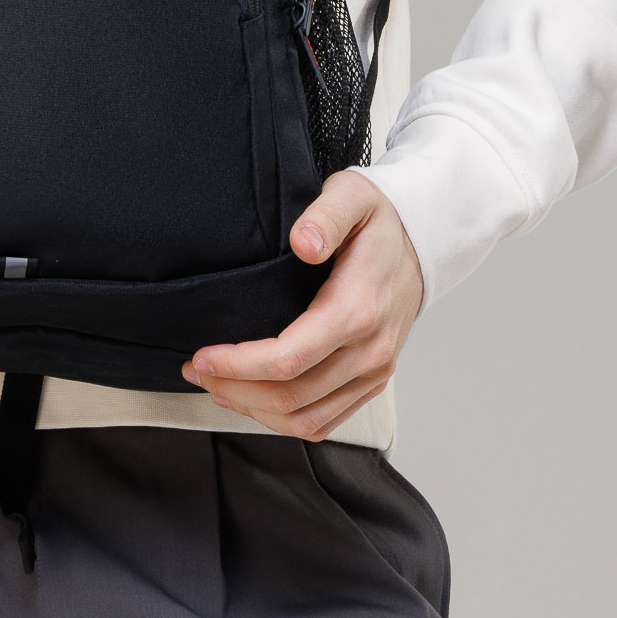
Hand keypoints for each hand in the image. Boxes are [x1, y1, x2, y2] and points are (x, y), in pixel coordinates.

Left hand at [181, 171, 423, 438]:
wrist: (422, 244)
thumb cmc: (378, 221)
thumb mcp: (352, 196)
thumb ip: (325, 216)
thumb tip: (303, 243)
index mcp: (358, 310)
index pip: (288, 359)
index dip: (238, 365)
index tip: (201, 356)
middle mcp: (369, 351)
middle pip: (291, 396)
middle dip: (234, 388)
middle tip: (195, 369)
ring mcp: (373, 372)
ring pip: (305, 418)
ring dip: (252, 410)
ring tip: (214, 385)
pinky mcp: (371, 382)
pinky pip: (323, 421)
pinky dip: (282, 419)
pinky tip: (250, 399)